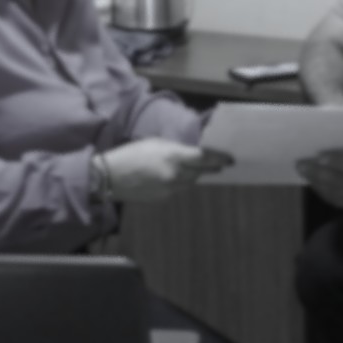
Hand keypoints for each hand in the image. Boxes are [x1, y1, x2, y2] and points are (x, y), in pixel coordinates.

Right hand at [103, 139, 234, 202]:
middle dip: (208, 167)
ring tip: (187, 168)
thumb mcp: (155, 143)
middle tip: (217, 164)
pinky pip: (178, 189)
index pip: (204, 157)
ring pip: (190, 182)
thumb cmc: (131, 154)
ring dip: (192, 175)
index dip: (220, 158)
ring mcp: (170, 189)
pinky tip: (168, 177)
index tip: (231, 159)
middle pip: (200, 172)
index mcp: (174, 156)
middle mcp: (175, 175)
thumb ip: (176, 148)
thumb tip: (193, 153)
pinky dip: (178, 182)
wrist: (111, 177)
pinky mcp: (164, 199)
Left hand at [297, 130, 342, 209]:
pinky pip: (340, 200)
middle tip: (301, 162)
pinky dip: (323, 191)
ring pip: (340, 192)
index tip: (321, 155)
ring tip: (302, 169)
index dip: (341, 161)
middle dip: (321, 172)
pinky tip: (312, 180)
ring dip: (318, 182)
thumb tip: (325, 116)